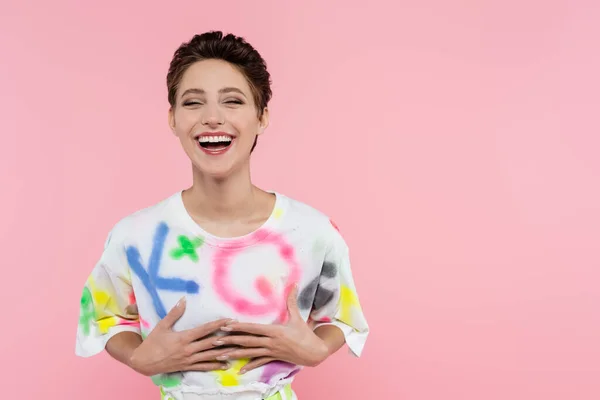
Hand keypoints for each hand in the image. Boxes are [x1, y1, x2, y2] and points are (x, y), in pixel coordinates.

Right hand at [128, 297, 233, 375]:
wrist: (143, 362)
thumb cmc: (152, 342)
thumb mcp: (162, 326)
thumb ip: (174, 313)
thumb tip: (183, 299)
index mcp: (184, 338)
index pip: (205, 330)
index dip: (218, 324)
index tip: (230, 320)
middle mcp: (188, 349)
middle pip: (211, 343)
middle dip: (226, 337)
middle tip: (239, 333)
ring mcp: (189, 360)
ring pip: (210, 356)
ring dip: (224, 352)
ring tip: (237, 349)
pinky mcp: (187, 367)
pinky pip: (203, 367)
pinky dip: (215, 366)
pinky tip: (225, 364)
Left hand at [213, 287, 329, 373]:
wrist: (314, 353)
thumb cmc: (305, 334)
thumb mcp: (297, 317)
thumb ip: (292, 301)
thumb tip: (294, 284)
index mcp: (275, 331)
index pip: (253, 328)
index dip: (239, 327)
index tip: (226, 326)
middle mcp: (270, 342)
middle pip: (247, 341)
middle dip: (231, 341)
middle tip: (215, 340)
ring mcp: (271, 352)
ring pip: (250, 353)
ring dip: (235, 354)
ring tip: (221, 355)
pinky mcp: (274, 358)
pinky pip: (259, 362)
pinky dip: (250, 365)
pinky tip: (239, 369)